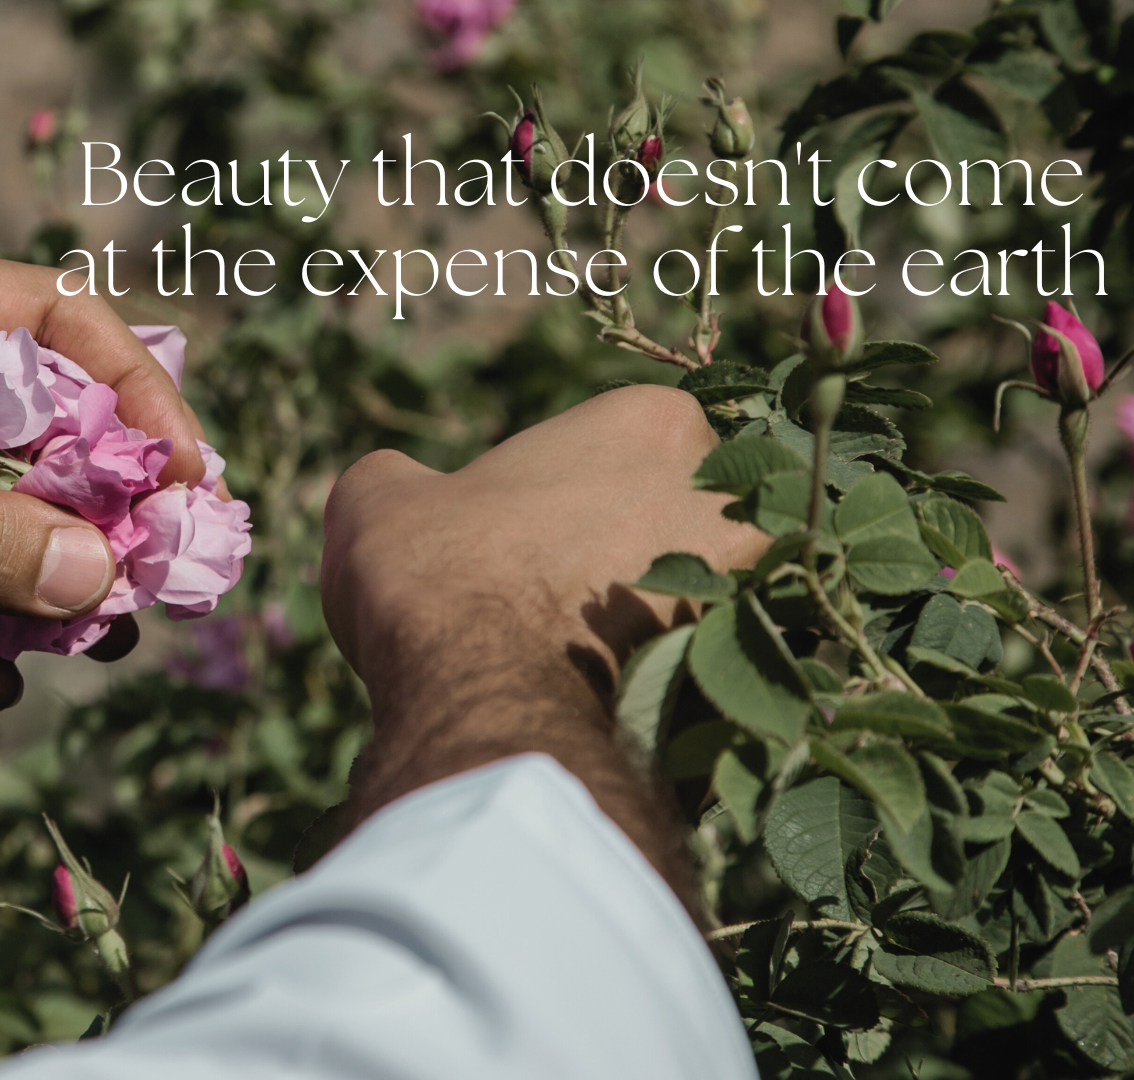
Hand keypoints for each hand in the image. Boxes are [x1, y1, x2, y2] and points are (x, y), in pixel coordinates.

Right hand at [316, 385, 766, 886]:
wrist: (483, 695)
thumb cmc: (438, 572)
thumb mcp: (382, 499)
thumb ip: (402, 482)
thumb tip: (405, 502)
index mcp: (652, 421)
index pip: (630, 446)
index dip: (576, 490)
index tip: (531, 535)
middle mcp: (727, 494)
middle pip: (685, 518)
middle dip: (639, 554)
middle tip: (562, 602)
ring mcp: (752, 589)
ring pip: (711, 600)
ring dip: (663, 624)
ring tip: (583, 665)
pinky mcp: (752, 677)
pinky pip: (718, 673)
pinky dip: (675, 688)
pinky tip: (609, 710)